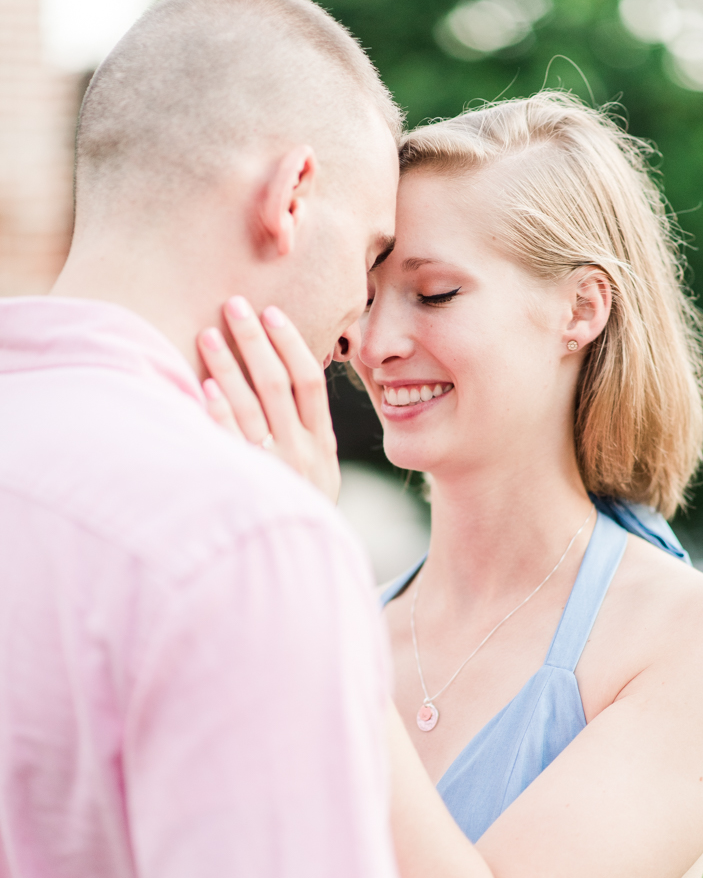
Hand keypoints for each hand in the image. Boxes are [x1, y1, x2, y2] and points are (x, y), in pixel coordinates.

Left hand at [198, 296, 339, 501]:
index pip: (310, 382)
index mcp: (323, 447)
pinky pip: (230, 443)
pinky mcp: (246, 486)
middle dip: (254, 341)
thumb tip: (289, 379)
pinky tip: (204, 386)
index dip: (290, 344)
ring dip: (228, 367)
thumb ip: (308, 434)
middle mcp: (301, 454)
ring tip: (208, 335)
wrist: (300, 573)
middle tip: (233, 305)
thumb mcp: (319, 475)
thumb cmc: (301, 511)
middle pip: (277, 384)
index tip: (271, 312)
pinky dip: (218, 413)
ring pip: (250, 407)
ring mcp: (274, 471)